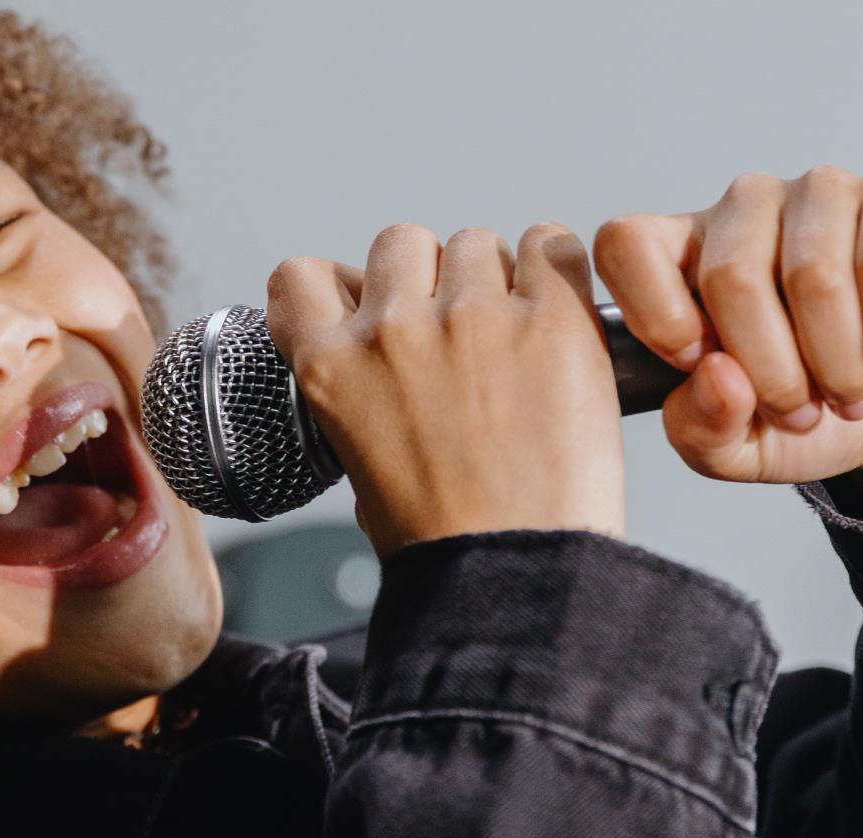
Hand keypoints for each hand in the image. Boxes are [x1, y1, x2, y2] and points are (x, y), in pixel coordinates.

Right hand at [265, 223, 624, 557]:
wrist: (515, 570)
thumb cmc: (441, 538)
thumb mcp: (356, 464)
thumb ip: (358, 391)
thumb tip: (382, 358)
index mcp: (330, 368)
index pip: (304, 277)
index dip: (341, 286)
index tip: (365, 302)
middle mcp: (392, 330)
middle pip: (401, 244)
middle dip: (428, 280)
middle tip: (458, 336)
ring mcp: (471, 317)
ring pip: (476, 243)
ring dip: (495, 278)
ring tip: (516, 340)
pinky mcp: (550, 318)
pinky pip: (552, 244)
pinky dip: (558, 270)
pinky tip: (557, 315)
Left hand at [594, 167, 862, 492]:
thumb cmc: (805, 417)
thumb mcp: (734, 448)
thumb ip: (700, 427)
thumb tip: (717, 375)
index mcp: (679, 256)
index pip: (624, 244)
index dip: (657, 315)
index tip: (699, 368)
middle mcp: (743, 211)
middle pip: (730, 276)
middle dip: (770, 370)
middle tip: (799, 412)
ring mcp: (818, 195)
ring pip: (811, 275)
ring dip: (837, 363)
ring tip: (850, 397)